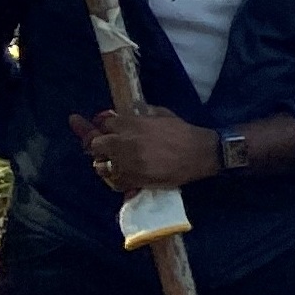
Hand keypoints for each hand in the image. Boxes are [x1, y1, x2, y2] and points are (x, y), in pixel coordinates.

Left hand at [70, 107, 216, 191]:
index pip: (103, 123)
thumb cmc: (182, 131)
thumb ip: (141, 113)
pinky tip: (122, 176)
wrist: (198, 153)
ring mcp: (127, 162)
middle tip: (107, 149)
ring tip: (113, 164)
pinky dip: (116, 180)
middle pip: (95, 144)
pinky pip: (114, 182)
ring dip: (105, 164)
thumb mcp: (161, 113)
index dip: (103, 127)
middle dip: (99, 146)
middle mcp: (123, 142)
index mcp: (130, 123)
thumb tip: (127, 112)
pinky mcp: (134, 179)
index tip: (106, 130)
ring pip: (100, 165)